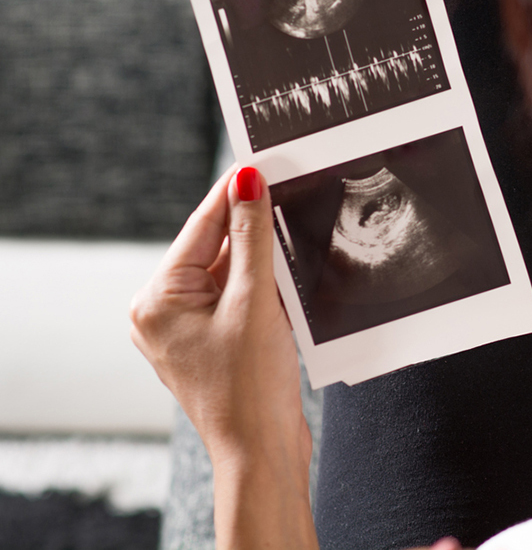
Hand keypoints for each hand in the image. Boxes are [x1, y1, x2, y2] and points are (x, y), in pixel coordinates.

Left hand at [131, 166, 316, 548]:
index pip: (201, 227)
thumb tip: (247, 183)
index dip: (233, 192)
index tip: (258, 161)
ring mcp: (188, 329)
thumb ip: (251, 238)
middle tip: (287, 191)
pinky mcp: (214, 342)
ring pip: (230, 272)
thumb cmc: (250, 387)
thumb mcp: (254, 301)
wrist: (262, 453)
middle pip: (214, 248)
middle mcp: (163, 311)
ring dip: (261, 259)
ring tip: (293, 236)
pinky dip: (263, 286)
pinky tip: (288, 279)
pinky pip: (238, 297)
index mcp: (157, 299)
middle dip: (252, 227)